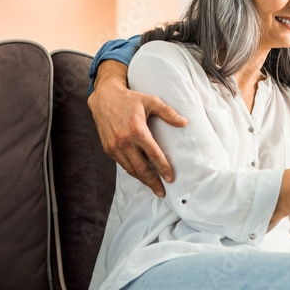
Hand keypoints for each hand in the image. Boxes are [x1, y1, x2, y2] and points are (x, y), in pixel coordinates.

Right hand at [87, 61, 186, 196]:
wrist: (104, 98)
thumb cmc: (130, 99)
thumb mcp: (151, 101)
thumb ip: (168, 113)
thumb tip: (184, 122)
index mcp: (137, 130)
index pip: (154, 155)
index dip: (163, 168)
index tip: (170, 179)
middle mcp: (124, 141)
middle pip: (141, 168)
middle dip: (153, 182)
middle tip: (162, 192)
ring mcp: (114, 147)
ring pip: (130, 169)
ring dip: (142, 180)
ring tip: (153, 187)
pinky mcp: (108, 148)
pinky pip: (122, 164)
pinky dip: (132, 171)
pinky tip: (140, 174)